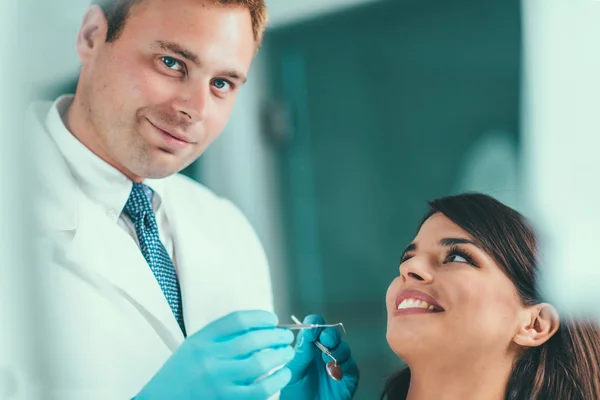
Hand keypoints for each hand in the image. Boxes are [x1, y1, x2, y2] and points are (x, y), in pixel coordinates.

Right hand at [135, 310, 294, 399]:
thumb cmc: (182, 374)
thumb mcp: (194, 346)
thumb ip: (221, 336)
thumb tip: (261, 327)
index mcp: (201, 341)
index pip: (238, 320)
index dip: (261, 317)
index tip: (273, 320)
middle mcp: (209, 359)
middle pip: (253, 339)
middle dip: (276, 336)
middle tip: (286, 336)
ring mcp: (218, 382)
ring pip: (260, 363)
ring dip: (281, 356)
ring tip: (287, 353)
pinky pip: (261, 389)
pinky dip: (278, 380)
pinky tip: (284, 375)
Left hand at [281, 315, 358, 399]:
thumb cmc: (295, 396)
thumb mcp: (292, 373)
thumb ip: (300, 354)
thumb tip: (307, 334)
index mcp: (308, 348)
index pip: (313, 327)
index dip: (314, 324)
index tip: (311, 329)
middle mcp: (323, 353)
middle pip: (331, 334)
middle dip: (329, 334)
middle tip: (325, 339)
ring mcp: (337, 364)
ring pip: (343, 348)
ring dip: (337, 350)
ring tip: (327, 359)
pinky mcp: (348, 378)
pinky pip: (351, 366)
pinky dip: (345, 365)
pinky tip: (335, 371)